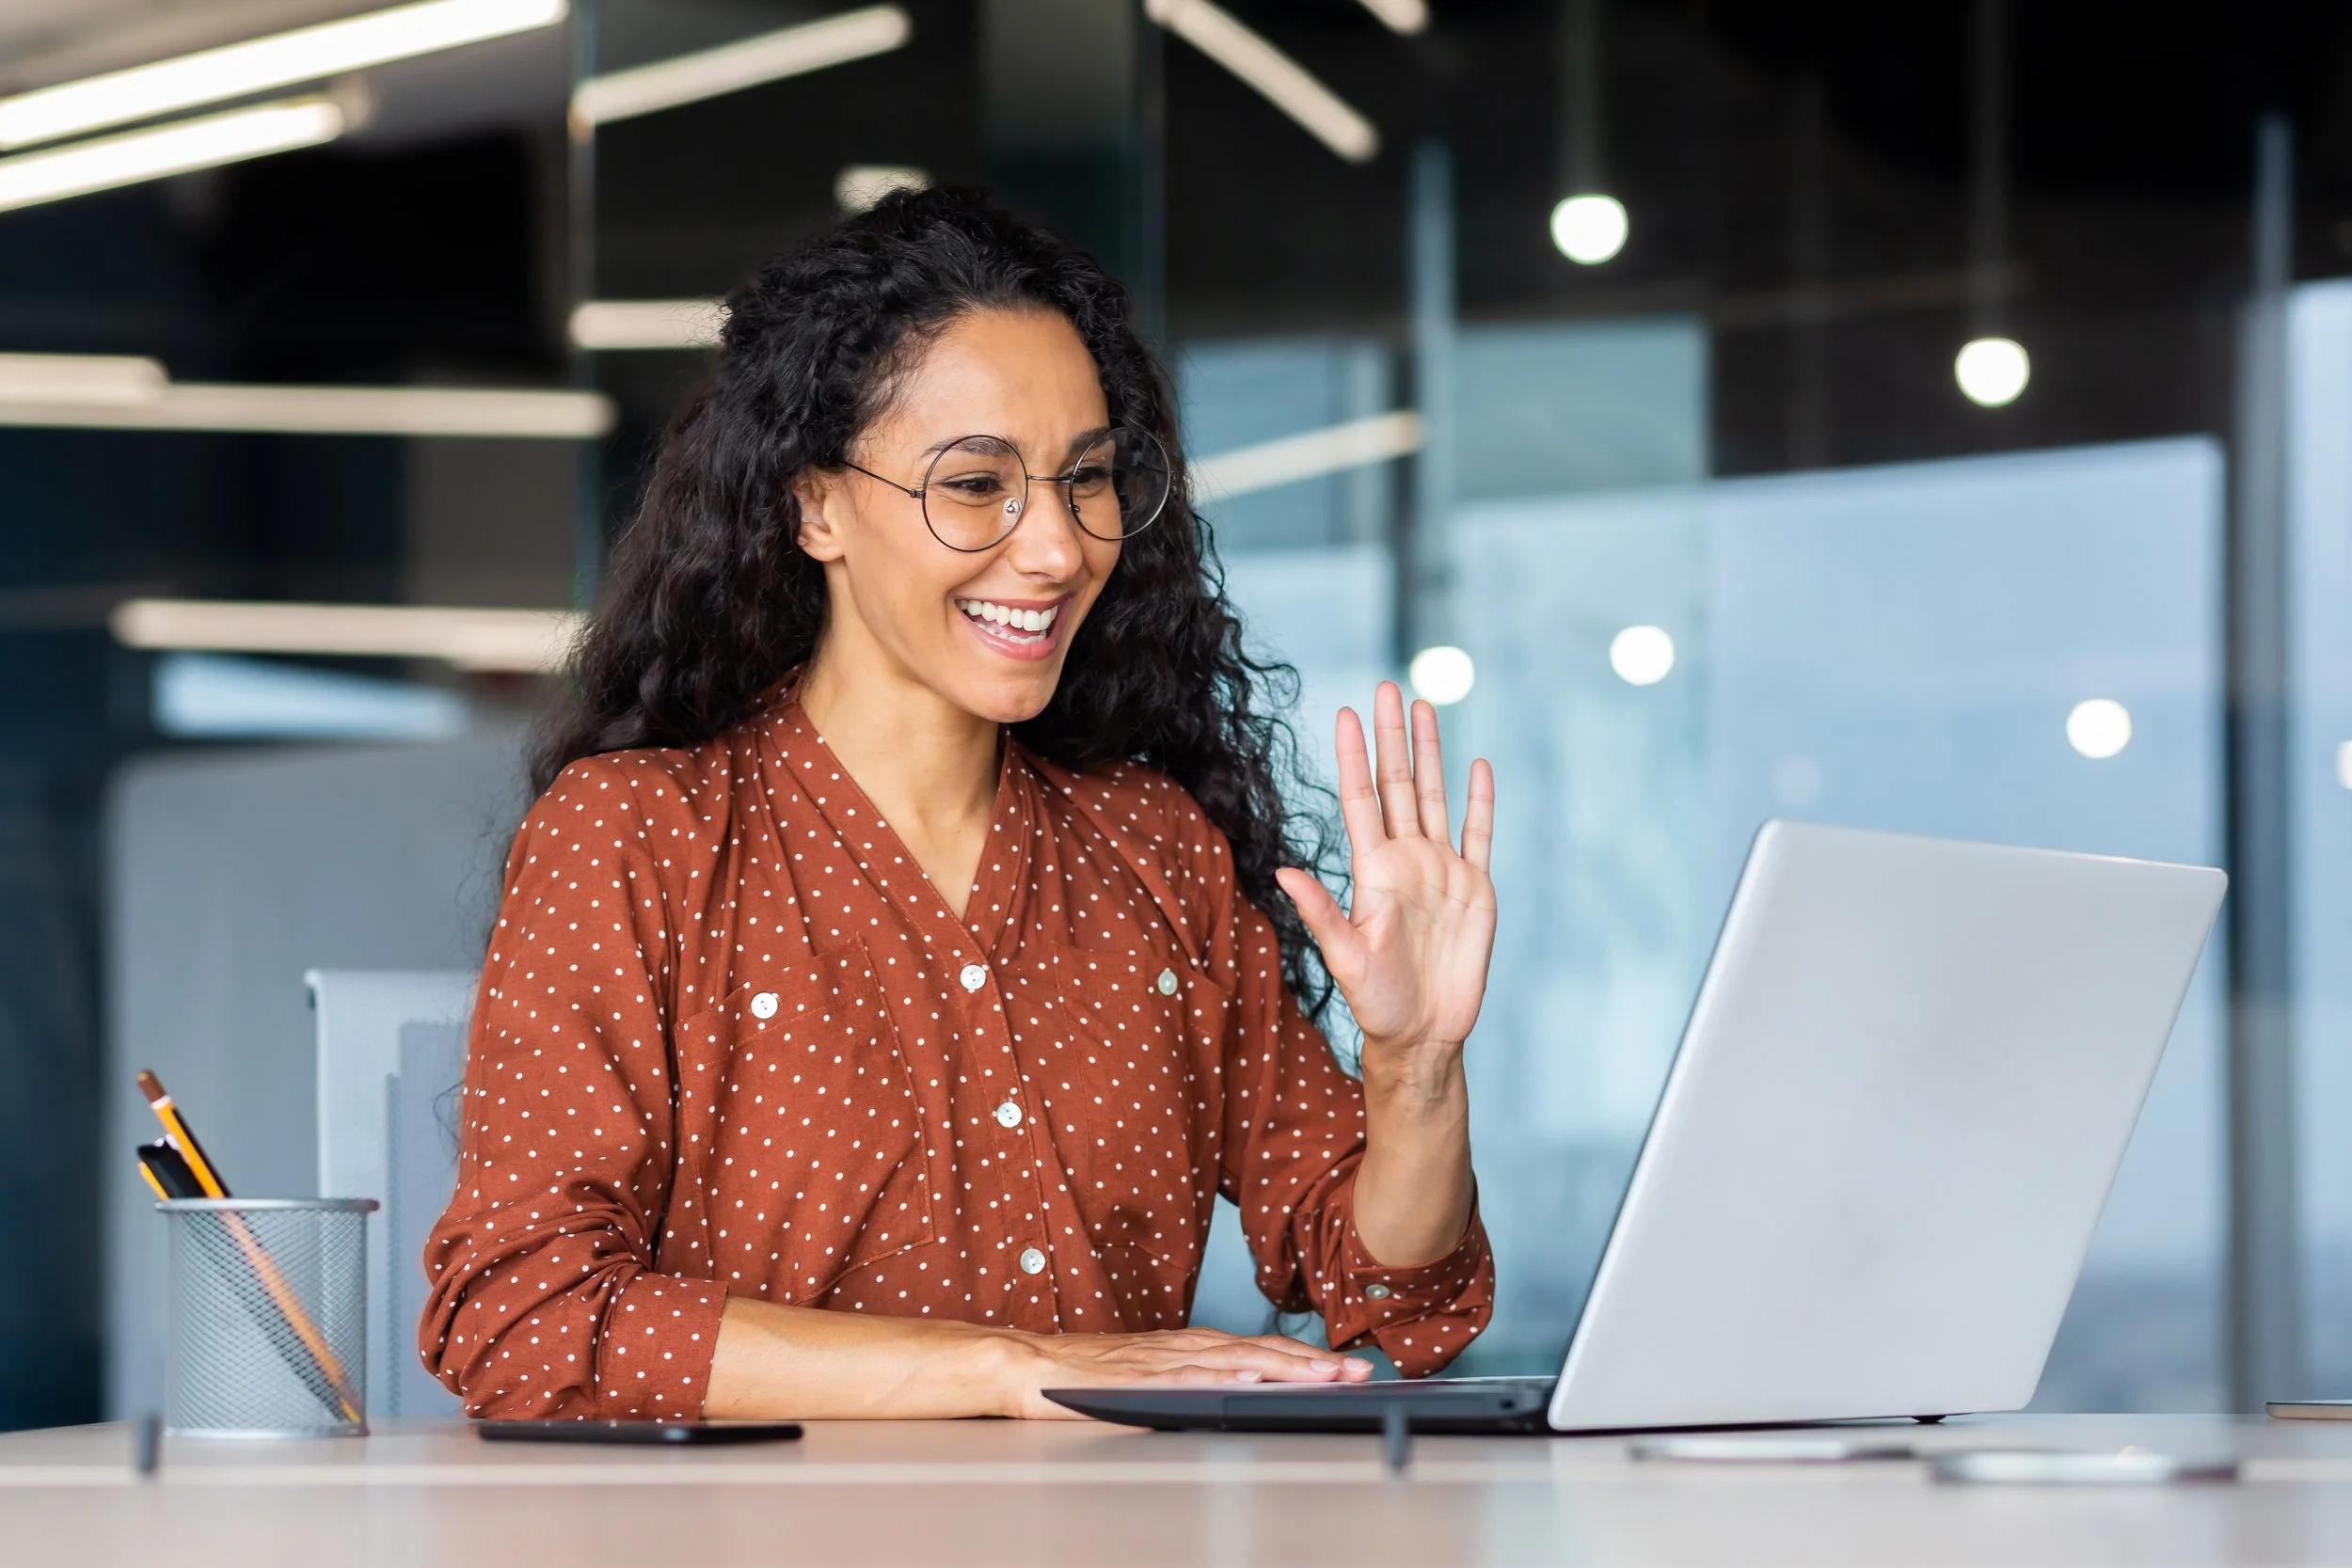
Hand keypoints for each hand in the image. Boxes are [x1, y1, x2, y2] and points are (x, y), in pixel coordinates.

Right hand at [1000, 1327, 1372, 1419]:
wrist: (1024, 1363)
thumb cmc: (1083, 1373)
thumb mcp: (1148, 1372)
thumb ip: (1190, 1377)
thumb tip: (1243, 1389)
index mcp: (1187, 1346)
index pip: (1258, 1349)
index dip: (1305, 1357)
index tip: (1347, 1367)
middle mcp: (1180, 1347)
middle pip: (1257, 1351)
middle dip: (1310, 1362)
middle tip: (1356, 1371)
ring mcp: (1159, 1362)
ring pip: (1231, 1362)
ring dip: (1280, 1368)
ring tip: (1322, 1377)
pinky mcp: (1133, 1380)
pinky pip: (1182, 1380)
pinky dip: (1217, 1380)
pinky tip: (1247, 1384)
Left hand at [1275, 681, 1496, 1093]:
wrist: (1425, 1033)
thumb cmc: (1377, 1002)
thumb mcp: (1345, 959)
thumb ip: (1321, 914)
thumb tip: (1283, 874)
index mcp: (1373, 871)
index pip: (1361, 800)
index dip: (1354, 757)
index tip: (1344, 713)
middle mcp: (1406, 860)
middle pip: (1398, 785)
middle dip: (1392, 736)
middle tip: (1386, 687)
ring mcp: (1442, 870)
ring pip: (1434, 797)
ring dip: (1430, 753)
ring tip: (1424, 707)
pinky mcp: (1475, 888)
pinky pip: (1479, 834)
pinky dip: (1480, 801)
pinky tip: (1478, 766)